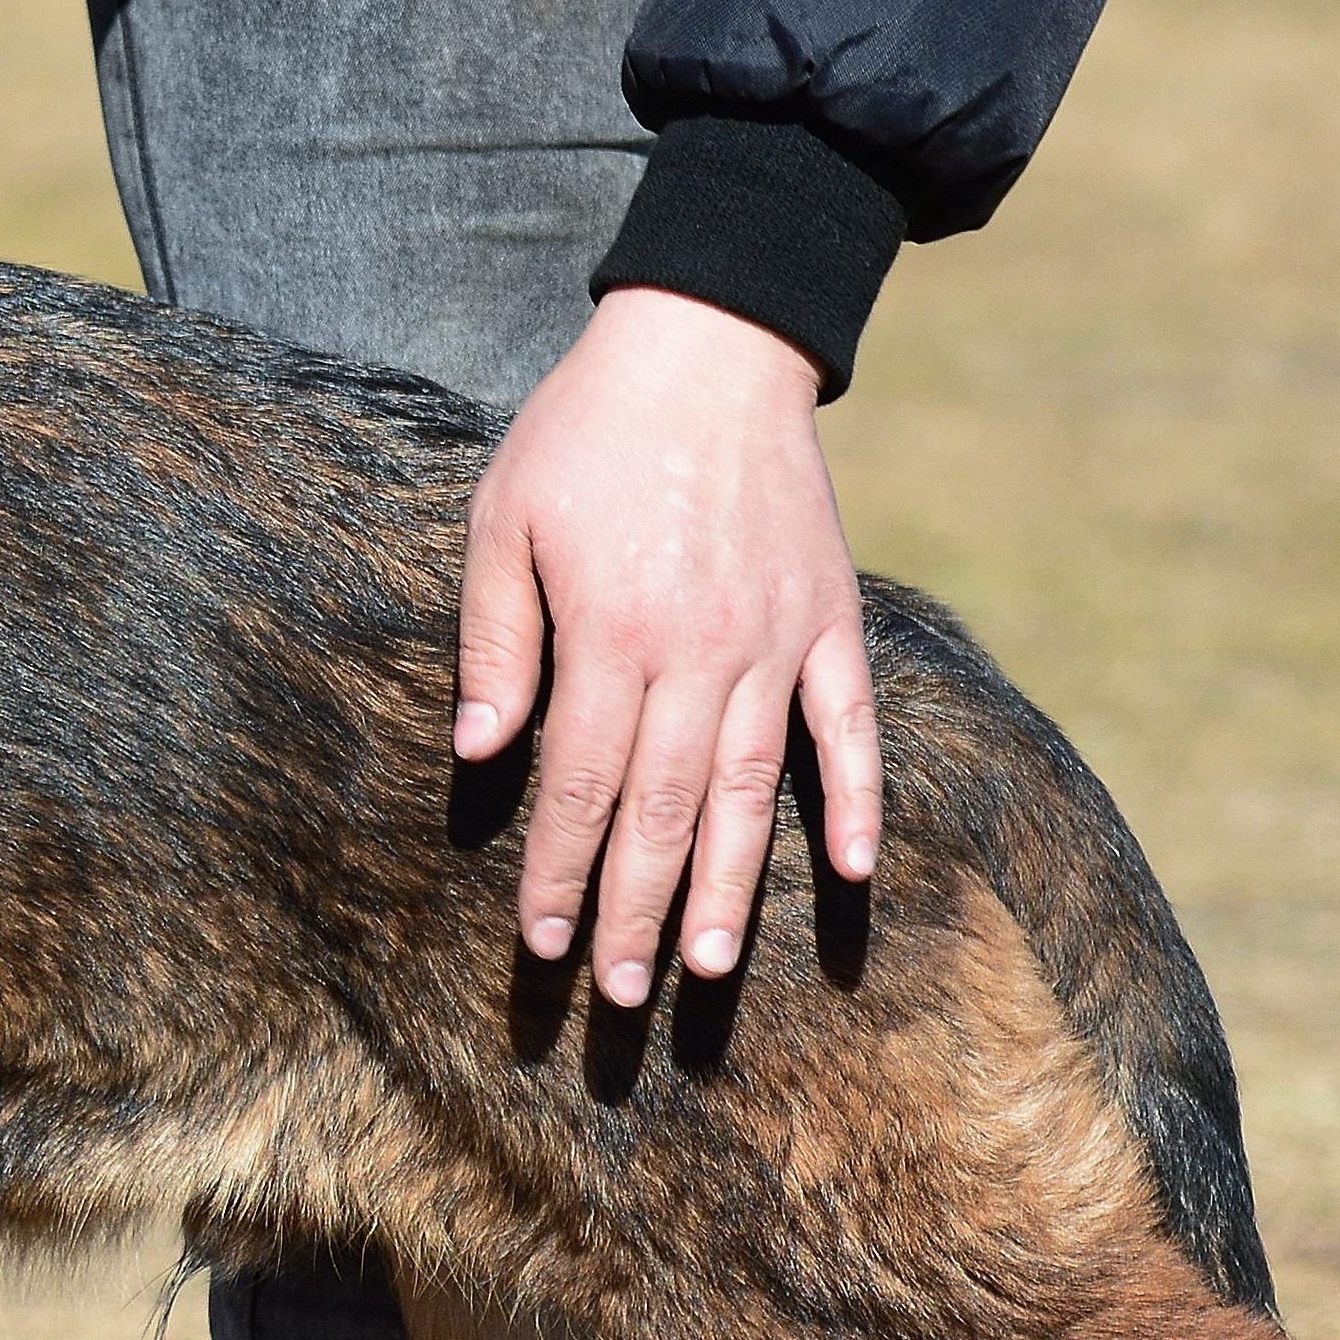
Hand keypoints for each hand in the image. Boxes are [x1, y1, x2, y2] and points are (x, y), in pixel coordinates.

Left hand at [456, 286, 880, 1007]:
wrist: (710, 342)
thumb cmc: (585, 430)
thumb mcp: (503, 518)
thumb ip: (495, 639)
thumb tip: (481, 750)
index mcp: (612, 633)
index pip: (578, 785)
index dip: (559, 872)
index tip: (543, 945)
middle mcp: (701, 651)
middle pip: (661, 810)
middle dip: (634, 911)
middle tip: (616, 998)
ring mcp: (776, 639)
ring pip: (752, 789)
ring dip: (729, 886)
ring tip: (705, 969)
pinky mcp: (832, 617)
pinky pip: (852, 726)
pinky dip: (858, 799)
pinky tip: (851, 870)